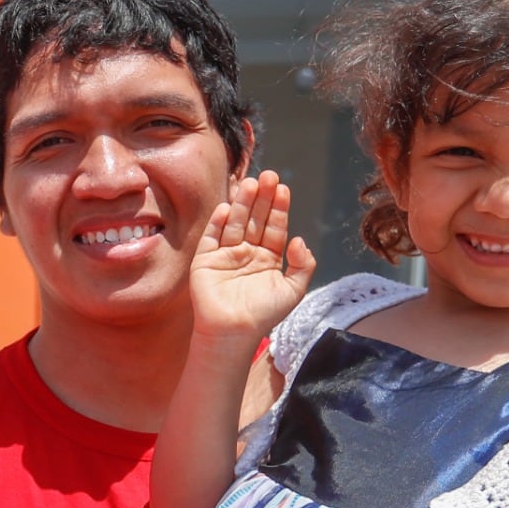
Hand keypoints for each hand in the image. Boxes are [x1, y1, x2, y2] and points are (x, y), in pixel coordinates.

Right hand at [189, 172, 314, 346]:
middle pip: (256, 219)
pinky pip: (212, 236)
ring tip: (251, 183)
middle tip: (269, 175)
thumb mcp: (293, 290)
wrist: (233, 332)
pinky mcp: (205, 260)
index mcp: (268, 259)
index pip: (274, 227)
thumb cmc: (264, 315)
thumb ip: (303, 265)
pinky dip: (218, 221)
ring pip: (235, 223)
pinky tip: (226, 206)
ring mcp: (225, 255)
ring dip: (242, 203)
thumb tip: (300, 239)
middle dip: (262, 198)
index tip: (283, 188)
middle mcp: (247, 253)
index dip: (279, 208)